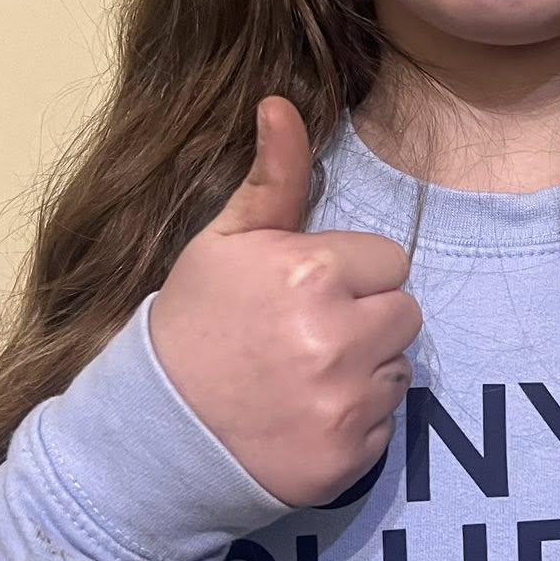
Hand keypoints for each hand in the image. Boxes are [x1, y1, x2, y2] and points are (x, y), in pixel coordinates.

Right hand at [148, 97, 422, 509]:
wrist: (153, 435)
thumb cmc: (192, 326)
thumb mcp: (223, 243)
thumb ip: (272, 179)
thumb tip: (280, 103)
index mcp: (311, 273)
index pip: (388, 261)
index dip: (349, 276)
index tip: (305, 294)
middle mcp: (337, 337)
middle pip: (405, 313)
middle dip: (366, 320)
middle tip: (307, 337)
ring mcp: (345, 403)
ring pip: (399, 369)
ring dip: (365, 372)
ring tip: (303, 378)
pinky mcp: (349, 457)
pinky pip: (384, 425)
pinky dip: (353, 423)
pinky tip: (304, 419)